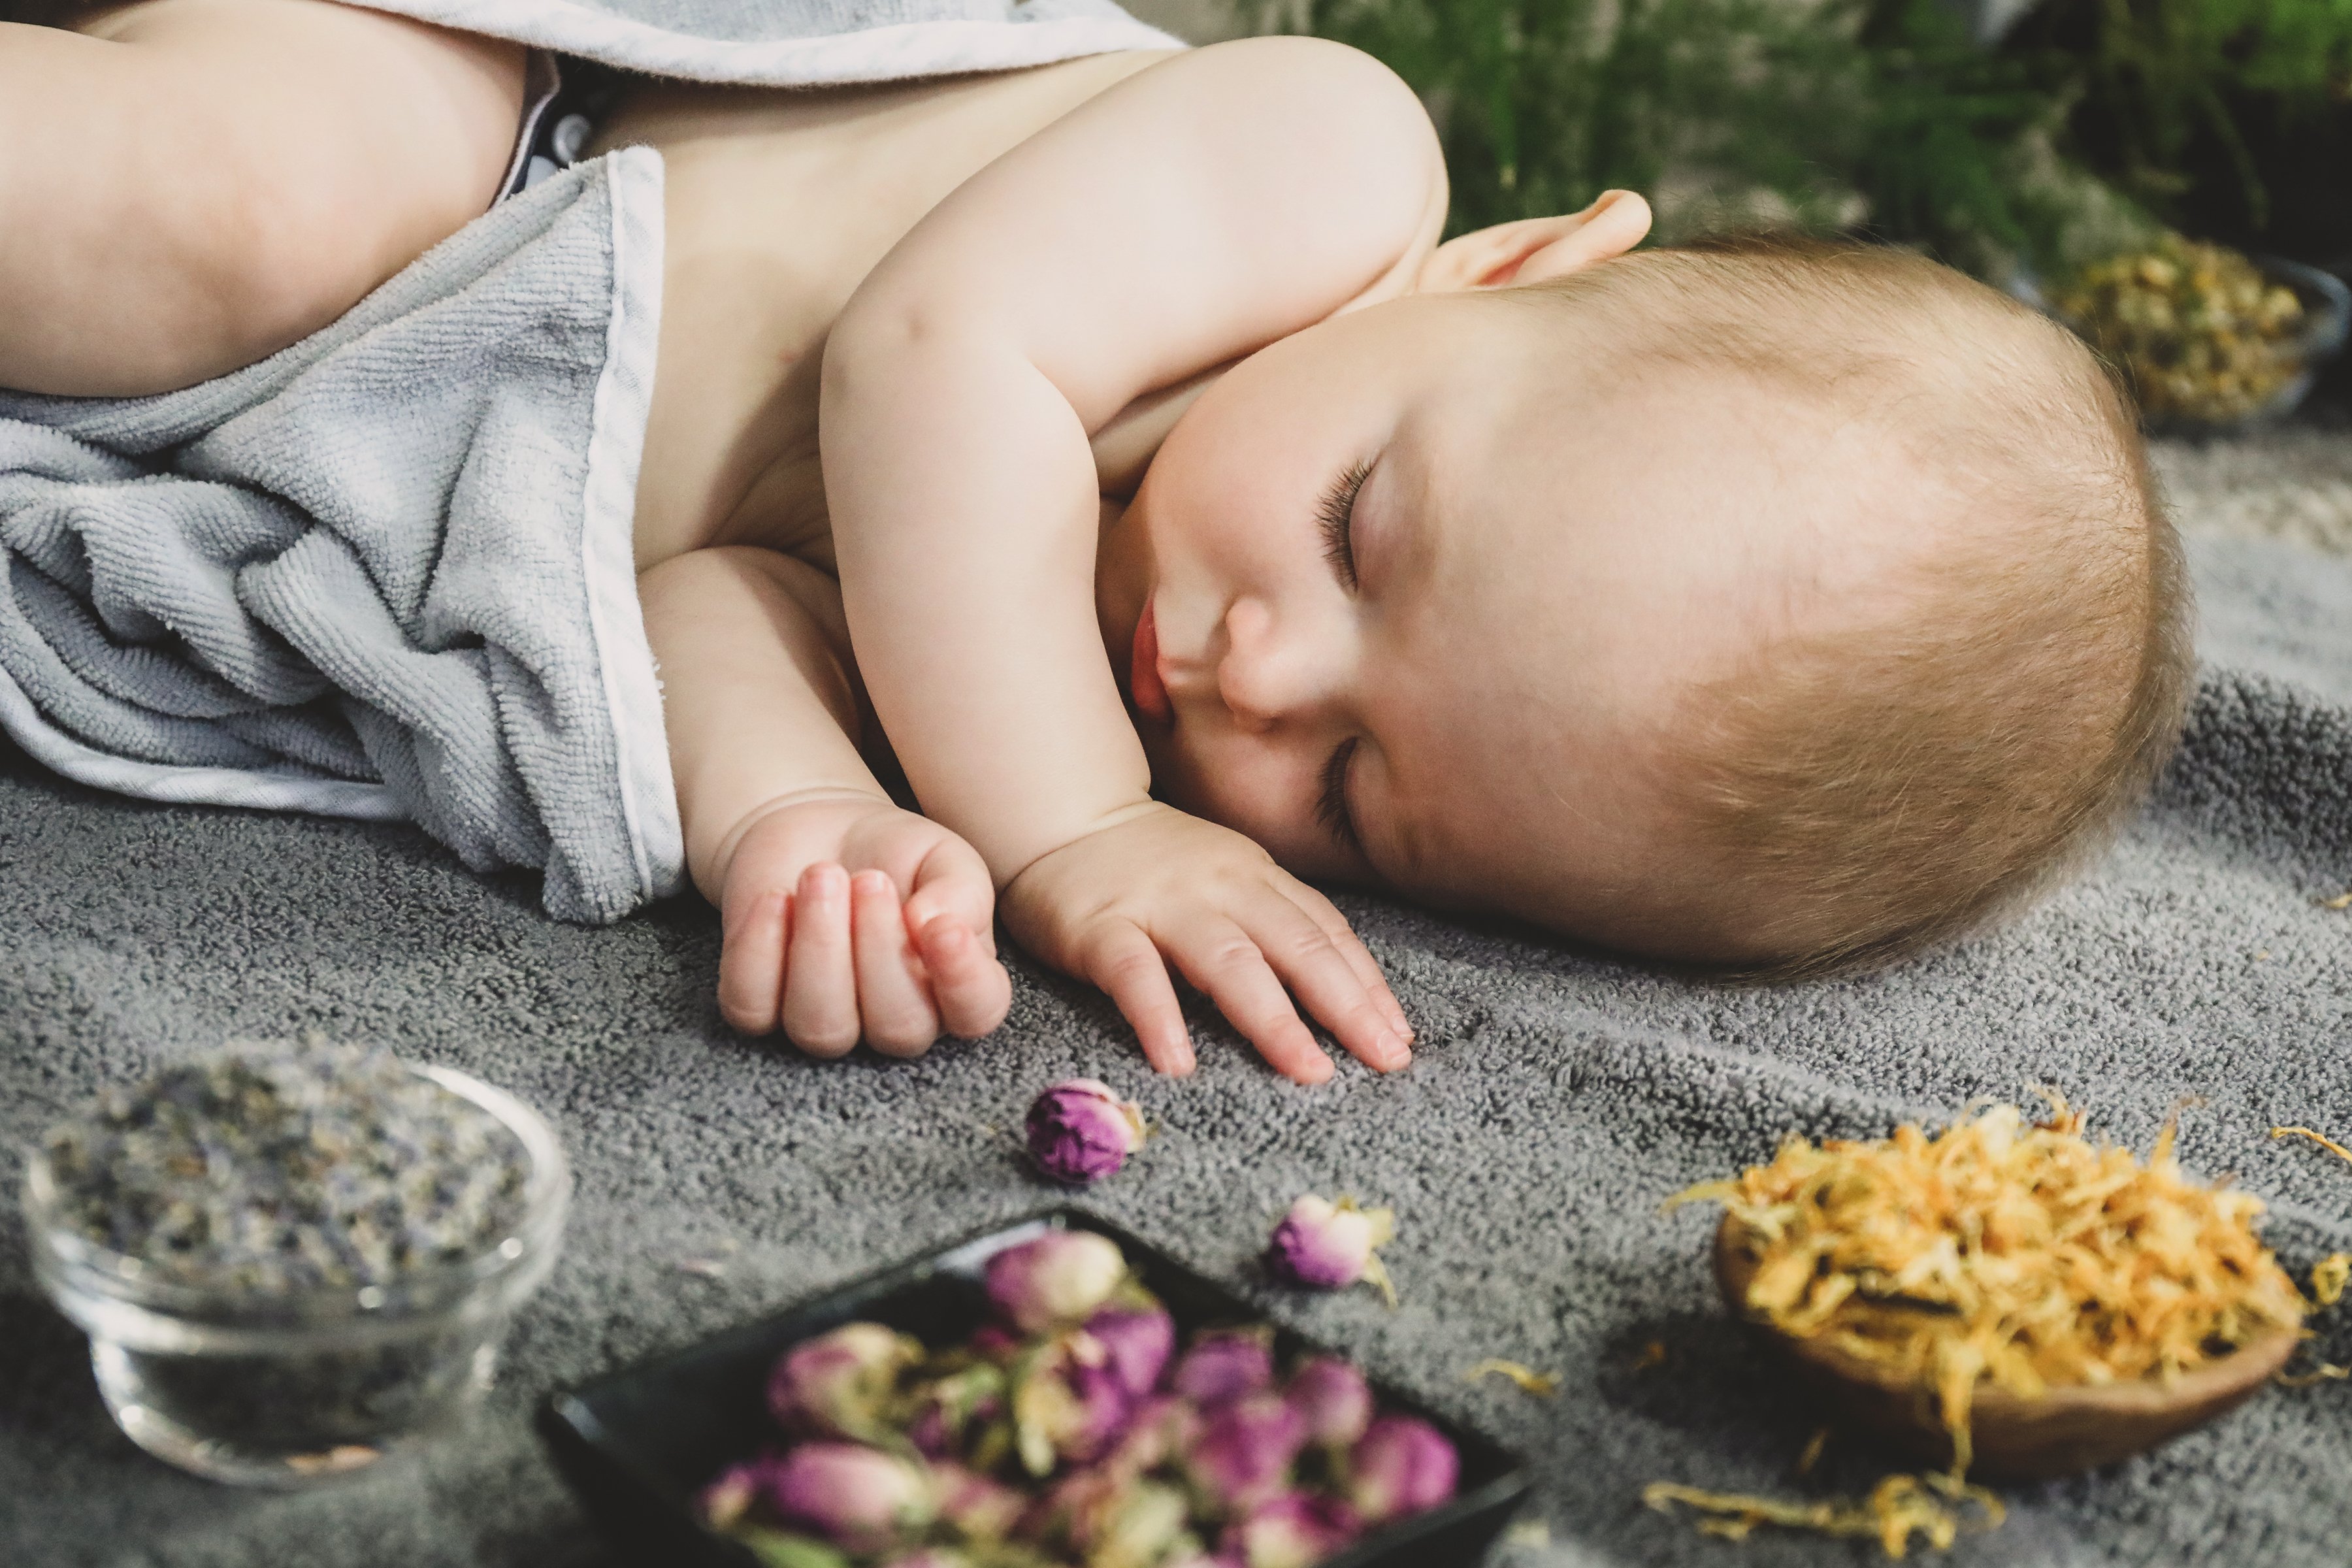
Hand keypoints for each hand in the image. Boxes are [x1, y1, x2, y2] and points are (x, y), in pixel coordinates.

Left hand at [713, 793, 1010, 1058]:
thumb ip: (960, 892)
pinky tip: (775, 898)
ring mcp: (826, 1022)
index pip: (976, 1013)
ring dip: (820, 948)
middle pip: (898, 1029)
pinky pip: (753, 1007)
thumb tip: (936, 926)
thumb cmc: (895, 853)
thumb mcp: (943, 855)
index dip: (963, 981)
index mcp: (957, 986)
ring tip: (822, 875)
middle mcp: (896, 1020)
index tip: (942, 926)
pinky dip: (759, 949)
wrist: (817, 829)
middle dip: (879, 950)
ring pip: (822, 1029)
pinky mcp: (761, 1007)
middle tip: (869, 878)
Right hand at [1001, 803, 1412, 1083]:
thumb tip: (1338, 994)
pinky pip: (1135, 975)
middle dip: (1345, 1005)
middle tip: (1384, 1059)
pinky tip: (1180, 1064)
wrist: (1061, 815)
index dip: (1366, 984)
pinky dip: (1159, 1018)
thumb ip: (1271, 924)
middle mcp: (1219, 886)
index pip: (1324, 931)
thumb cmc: (1153, 866)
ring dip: (1273, 1019)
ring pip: (1227, 961)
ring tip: (1309, 1072)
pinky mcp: (1101, 927)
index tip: (1399, 1036)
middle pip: (1294, 945)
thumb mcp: (1227, 879)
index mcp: (1255, 876)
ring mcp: (1161, 905)